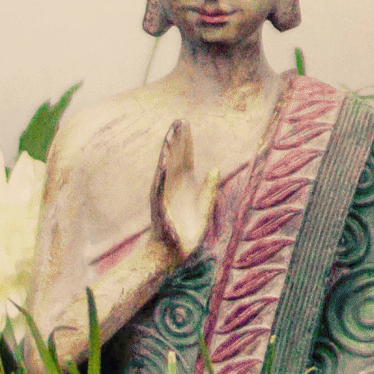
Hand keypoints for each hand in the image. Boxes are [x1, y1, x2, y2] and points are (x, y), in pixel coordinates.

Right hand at [149, 120, 211, 258]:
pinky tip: (164, 161)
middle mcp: (172, 186)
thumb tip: (215, 169)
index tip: (186, 123)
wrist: (171, 253)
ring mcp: (164, 195)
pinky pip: (159, 187)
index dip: (186, 142)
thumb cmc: (187, 232)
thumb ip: (209, 189)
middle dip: (177, 139)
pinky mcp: (158, 206)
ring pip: (165, 169)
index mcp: (183, 186)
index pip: (186, 158)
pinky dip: (161, 174)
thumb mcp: (204, 209)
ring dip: (168, 152)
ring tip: (171, 135)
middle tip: (179, 120)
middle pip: (175, 158)